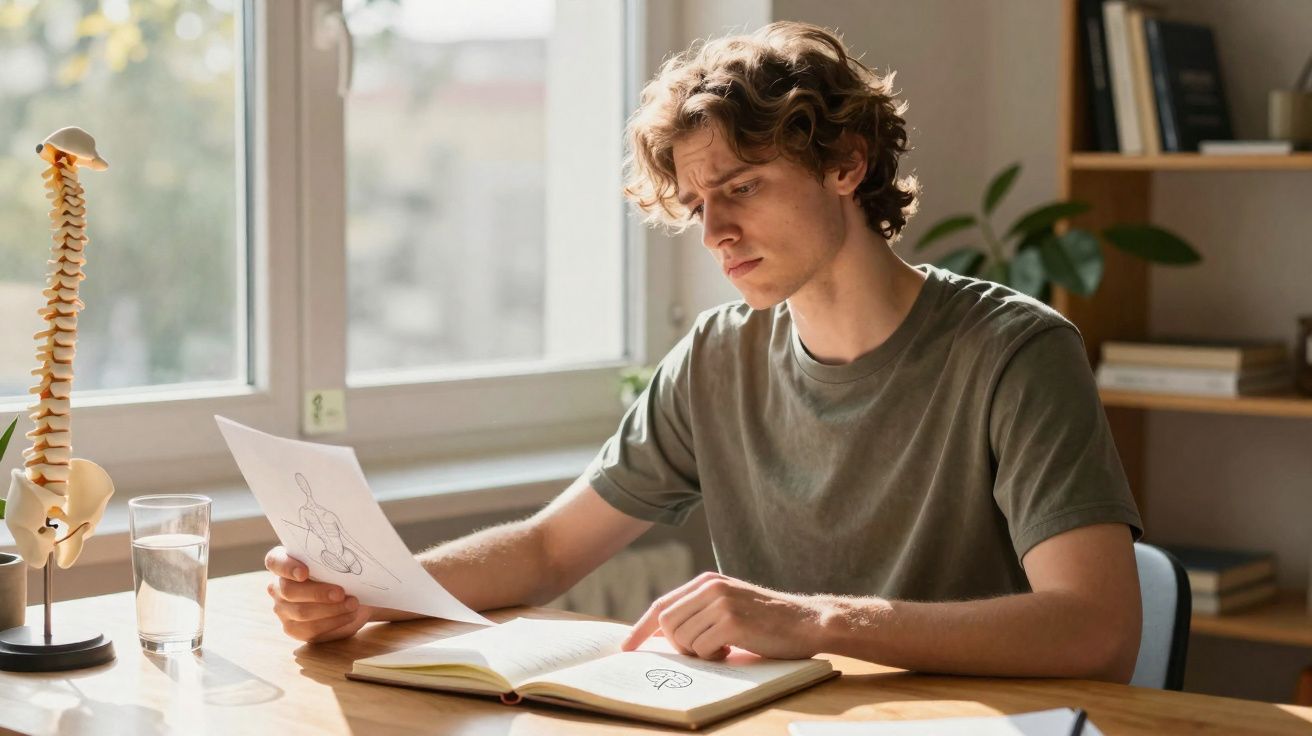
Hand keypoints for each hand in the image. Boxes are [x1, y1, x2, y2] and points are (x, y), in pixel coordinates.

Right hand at [264, 546, 372, 642]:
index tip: (304, 573)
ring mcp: (283, 609)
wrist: (349, 594)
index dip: (287, 567)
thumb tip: (344, 560)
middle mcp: (278, 586)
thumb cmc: (338, 571)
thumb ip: (332, 558)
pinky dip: (334, 621)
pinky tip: (349, 615)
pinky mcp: (294, 628)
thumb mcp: (336, 561)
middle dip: (317, 593)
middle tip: (341, 593)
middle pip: (289, 590)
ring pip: (301, 612)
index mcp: (283, 562)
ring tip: (352, 604)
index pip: (275, 561)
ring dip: (331, 609)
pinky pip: (311, 628)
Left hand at [621, 572, 826, 659]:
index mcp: (706, 582)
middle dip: (678, 646)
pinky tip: (733, 649)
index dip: (641, 628)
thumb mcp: (728, 605)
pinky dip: (714, 656)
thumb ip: (698, 611)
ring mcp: (720, 602)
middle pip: (667, 624)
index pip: (661, 605)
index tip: (625, 647)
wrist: (806, 621)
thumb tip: (661, 634)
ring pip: (683, 639)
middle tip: (705, 650)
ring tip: (724, 647)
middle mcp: (710, 587)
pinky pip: (703, 649)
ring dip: (699, 653)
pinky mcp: (731, 621)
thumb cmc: (766, 620)